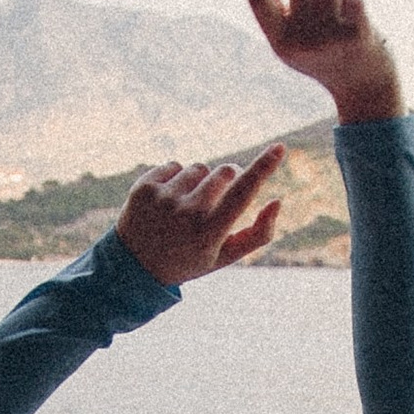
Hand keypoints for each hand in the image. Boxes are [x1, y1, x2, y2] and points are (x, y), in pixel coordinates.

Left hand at [117, 143, 288, 286]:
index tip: (280, 147)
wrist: (133, 267)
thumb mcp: (225, 256)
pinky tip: (167, 202)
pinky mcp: (144, 187)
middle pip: (224, 172)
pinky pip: (175, 165)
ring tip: (185, 207)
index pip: (243, 193)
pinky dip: (176, 179)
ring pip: (199, 168)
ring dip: (200, 182)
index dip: (264, 167)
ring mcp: (163, 199)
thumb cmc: (189, 259)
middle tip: (215, 200)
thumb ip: (258, 234)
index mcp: (209, 233)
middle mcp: (186, 214)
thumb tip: (277, 201)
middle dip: (228, 178)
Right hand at [243, 0, 404, 122]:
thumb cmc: (328, 56)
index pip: (258, 1)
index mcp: (280, 43)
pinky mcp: (356, 35)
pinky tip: (357, 12)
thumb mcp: (298, 38)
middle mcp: (301, 43)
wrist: (365, 88)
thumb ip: (281, 7)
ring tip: (341, 5)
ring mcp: (329, 39)